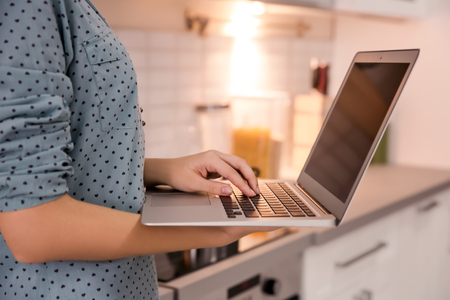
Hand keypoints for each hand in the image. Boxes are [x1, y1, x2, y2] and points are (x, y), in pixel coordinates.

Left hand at [144, 150, 259, 196]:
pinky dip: (240, 176)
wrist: (168, 170)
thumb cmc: (178, 175)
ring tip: (253, 189)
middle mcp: (216, 155)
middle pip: (240, 163)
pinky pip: (233, 169)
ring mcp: (217, 159)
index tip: (250, 193)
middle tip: (256, 191)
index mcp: (211, 158)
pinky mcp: (217, 164)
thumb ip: (213, 188)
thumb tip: (230, 191)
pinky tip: (244, 185)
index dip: (242, 183)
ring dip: (247, 176)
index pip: (232, 171)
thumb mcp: (194, 184)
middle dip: (250, 177)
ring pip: (238, 165)